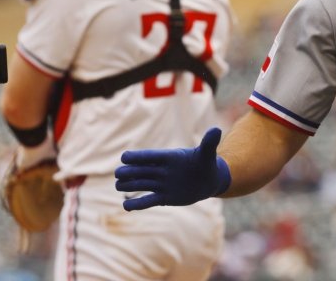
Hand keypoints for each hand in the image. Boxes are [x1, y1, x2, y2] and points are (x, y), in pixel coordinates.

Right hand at [114, 127, 230, 210]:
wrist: (208, 180)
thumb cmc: (205, 162)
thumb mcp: (207, 153)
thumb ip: (209, 143)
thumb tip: (216, 129)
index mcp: (169, 157)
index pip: (150, 156)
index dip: (138, 157)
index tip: (125, 157)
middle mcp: (161, 170)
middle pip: (141, 170)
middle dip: (130, 172)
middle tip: (119, 174)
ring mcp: (161, 184)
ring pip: (141, 184)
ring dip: (129, 185)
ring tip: (118, 186)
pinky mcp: (163, 197)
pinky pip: (148, 201)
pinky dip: (137, 203)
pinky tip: (126, 205)